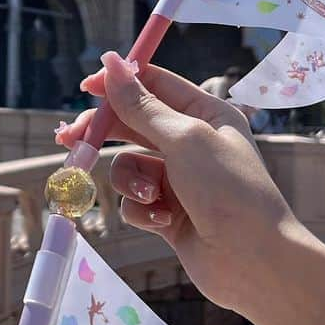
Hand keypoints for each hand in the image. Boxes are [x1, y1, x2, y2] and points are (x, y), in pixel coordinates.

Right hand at [55, 52, 298, 315]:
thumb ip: (141, 106)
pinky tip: (164, 222)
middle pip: (132, 124)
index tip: (86, 89)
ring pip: (128, 167)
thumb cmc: (228, 190)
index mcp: (205, 114)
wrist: (253, 261)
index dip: (119, 83)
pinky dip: (143, 210)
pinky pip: (135, 201)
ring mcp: (178, 179)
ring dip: (132, 182)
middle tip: (71, 139)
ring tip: (151, 198)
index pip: (154, 85)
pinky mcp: (167, 213)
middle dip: (104, 133)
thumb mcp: (183, 139)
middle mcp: (191, 143)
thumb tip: (111, 63)